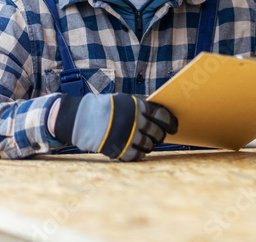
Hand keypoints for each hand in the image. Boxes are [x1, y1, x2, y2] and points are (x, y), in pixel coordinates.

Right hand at [51, 93, 176, 160]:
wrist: (81, 119)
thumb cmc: (105, 108)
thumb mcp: (123, 100)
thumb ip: (140, 106)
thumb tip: (161, 114)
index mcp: (136, 105)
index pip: (162, 114)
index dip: (170, 121)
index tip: (174, 125)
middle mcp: (135, 120)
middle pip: (157, 132)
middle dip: (160, 135)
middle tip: (159, 136)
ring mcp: (128, 135)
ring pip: (149, 145)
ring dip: (150, 145)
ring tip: (146, 142)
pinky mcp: (120, 149)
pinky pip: (138, 155)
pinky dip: (140, 154)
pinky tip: (137, 150)